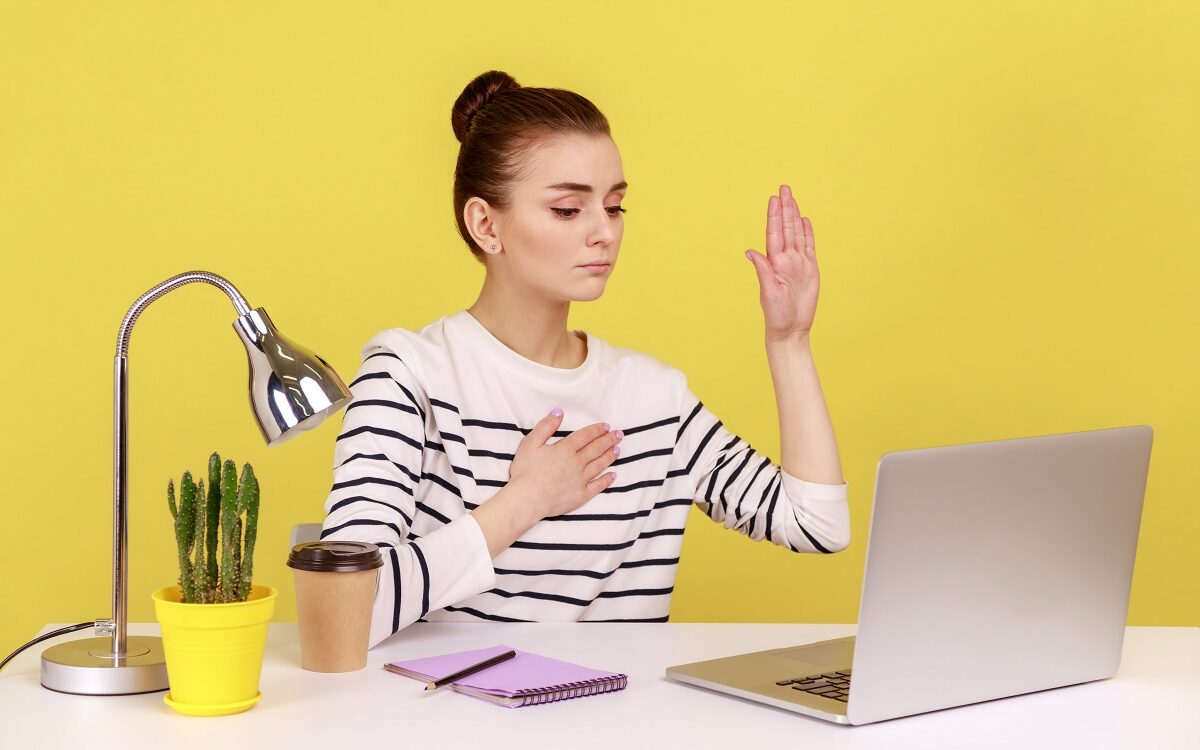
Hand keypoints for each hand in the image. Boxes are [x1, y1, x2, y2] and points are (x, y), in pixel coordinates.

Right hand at [509, 409, 622, 517]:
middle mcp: (577, 463)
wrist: (526, 499)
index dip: (596, 430)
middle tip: (619, 434)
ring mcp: (580, 480)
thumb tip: (559, 412)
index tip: (606, 426)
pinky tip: (613, 475)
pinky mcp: (580, 495)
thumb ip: (546, 426)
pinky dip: (606, 480)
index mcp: (565, 449)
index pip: (585, 436)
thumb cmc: (525, 471)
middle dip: (608, 440)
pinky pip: (597, 486)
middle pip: (596, 449)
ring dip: (610, 456)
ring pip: (599, 465)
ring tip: (618, 450)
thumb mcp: (530, 443)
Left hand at [744, 184, 819, 341]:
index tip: (774, 198)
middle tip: (784, 188)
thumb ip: (762, 270)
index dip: (774, 216)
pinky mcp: (810, 270)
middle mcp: (785, 260)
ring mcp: (798, 264)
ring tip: (793, 198)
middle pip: (786, 229)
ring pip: (797, 234)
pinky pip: (809, 247)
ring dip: (794, 216)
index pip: (774, 234)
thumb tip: (750, 251)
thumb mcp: (768, 293)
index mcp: (774, 263)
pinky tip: (805, 220)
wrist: (791, 329)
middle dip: (785, 208)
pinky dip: (807, 233)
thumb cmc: (777, 315)